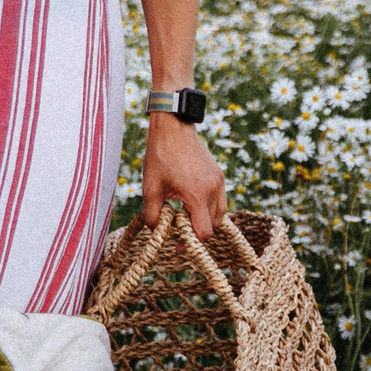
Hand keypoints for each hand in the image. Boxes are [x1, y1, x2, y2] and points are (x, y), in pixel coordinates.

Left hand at [140, 115, 225, 241]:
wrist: (173, 128)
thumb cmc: (160, 156)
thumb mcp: (150, 188)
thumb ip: (153, 214)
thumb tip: (157, 230)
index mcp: (197, 194)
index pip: (204, 232)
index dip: (192, 242)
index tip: (179, 241)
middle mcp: (213, 189)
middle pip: (214, 226)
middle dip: (198, 231)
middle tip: (179, 228)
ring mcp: (219, 182)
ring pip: (220, 214)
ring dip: (205, 220)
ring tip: (186, 214)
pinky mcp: (219, 175)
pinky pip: (220, 200)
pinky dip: (209, 207)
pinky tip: (192, 201)